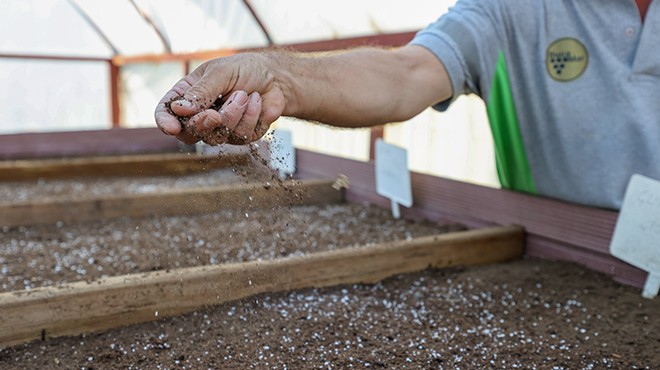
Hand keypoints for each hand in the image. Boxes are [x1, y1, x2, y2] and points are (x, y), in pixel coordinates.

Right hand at [154, 53, 285, 144]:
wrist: (276, 78)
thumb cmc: (245, 70)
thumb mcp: (221, 73)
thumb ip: (201, 92)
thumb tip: (180, 109)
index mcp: (188, 95)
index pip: (166, 112)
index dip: (165, 122)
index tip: (171, 128)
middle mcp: (200, 114)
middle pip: (189, 132)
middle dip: (203, 124)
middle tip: (216, 114)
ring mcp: (220, 128)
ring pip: (217, 136)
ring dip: (233, 114)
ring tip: (245, 94)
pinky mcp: (240, 136)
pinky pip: (241, 136)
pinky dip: (251, 116)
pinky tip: (256, 101)